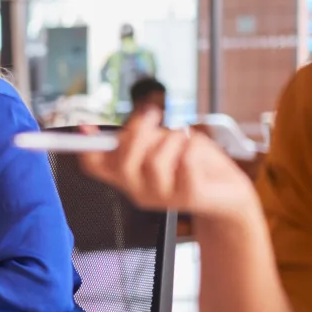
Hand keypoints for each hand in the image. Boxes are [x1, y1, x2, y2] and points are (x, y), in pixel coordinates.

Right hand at [79, 110, 259, 222]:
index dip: (85, 147)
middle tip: (153, 114)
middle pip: (122, 163)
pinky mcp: (189, 196)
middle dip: (138, 132)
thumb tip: (128, 126)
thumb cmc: (194, 164)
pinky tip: (194, 146)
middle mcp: (139, 189)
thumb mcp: (163, 145)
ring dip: (171, 138)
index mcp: (128, 176)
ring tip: (184, 137)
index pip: (96, 166)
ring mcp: (163, 197)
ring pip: (155, 161)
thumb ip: (143, 138)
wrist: (228, 193)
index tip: (84, 126)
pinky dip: (190, 147)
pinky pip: (185, 164)